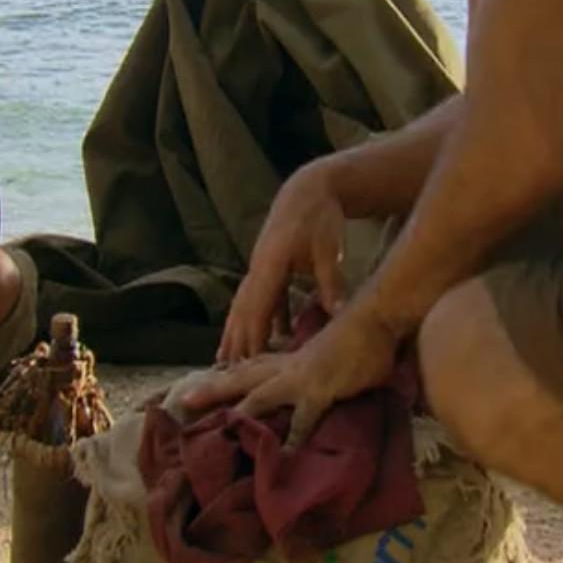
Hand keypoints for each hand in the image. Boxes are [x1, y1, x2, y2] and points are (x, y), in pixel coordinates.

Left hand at [179, 309, 398, 448]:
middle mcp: (287, 367)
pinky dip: (292, 437)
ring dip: (237, 411)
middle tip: (182, 400)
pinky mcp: (319, 389)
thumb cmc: (358, 339)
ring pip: (259, 395)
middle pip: (240, 376)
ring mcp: (300, 378)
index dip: (225, 376)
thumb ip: (317, 372)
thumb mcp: (328, 357)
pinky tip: (283, 456)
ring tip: (217, 428)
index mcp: (288, 359)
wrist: (376, 319)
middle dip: (212, 389)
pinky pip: (302, 419)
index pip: (249, 367)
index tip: (201, 387)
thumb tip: (315, 383)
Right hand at [220, 162, 348, 363]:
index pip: (256, 308)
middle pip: (242, 311)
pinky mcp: (270, 268)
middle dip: (234, 342)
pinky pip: (260, 299)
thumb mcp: (329, 250)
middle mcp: (258, 268)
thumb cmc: (320, 216)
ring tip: (228, 361)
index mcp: (270, 265)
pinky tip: (269, 337)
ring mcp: (261, 268)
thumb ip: (331, 282)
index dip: (250, 337)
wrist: (310, 188)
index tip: (243, 363)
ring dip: (238, 334)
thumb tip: (338, 313)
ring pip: (245, 307)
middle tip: (224, 373)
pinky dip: (260, 319)